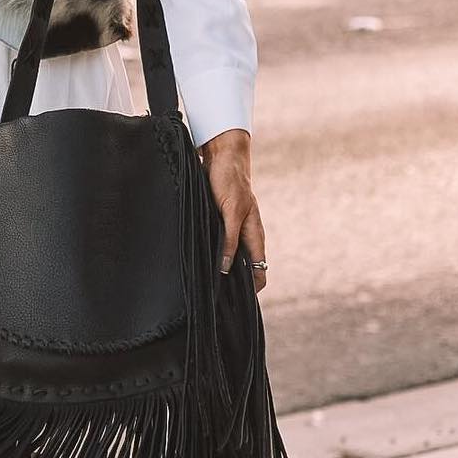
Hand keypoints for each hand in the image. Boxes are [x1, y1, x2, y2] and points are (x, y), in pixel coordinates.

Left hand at [199, 128, 266, 290]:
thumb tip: (226, 268)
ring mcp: (233, 229)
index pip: (259, 272)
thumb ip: (230, 240)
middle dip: (233, 283)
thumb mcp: (231, 212)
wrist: (221, 156)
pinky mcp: (219, 222)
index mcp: (254, 235)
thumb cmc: (230, 181)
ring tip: (203, 283)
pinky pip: (217, 245)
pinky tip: (197, 260)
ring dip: (220, 269)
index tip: (235, 301)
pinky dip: (211, 254)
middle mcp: (245, 235)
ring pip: (229, 258)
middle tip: (214, 297)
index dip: (252, 289)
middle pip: (244, 269)